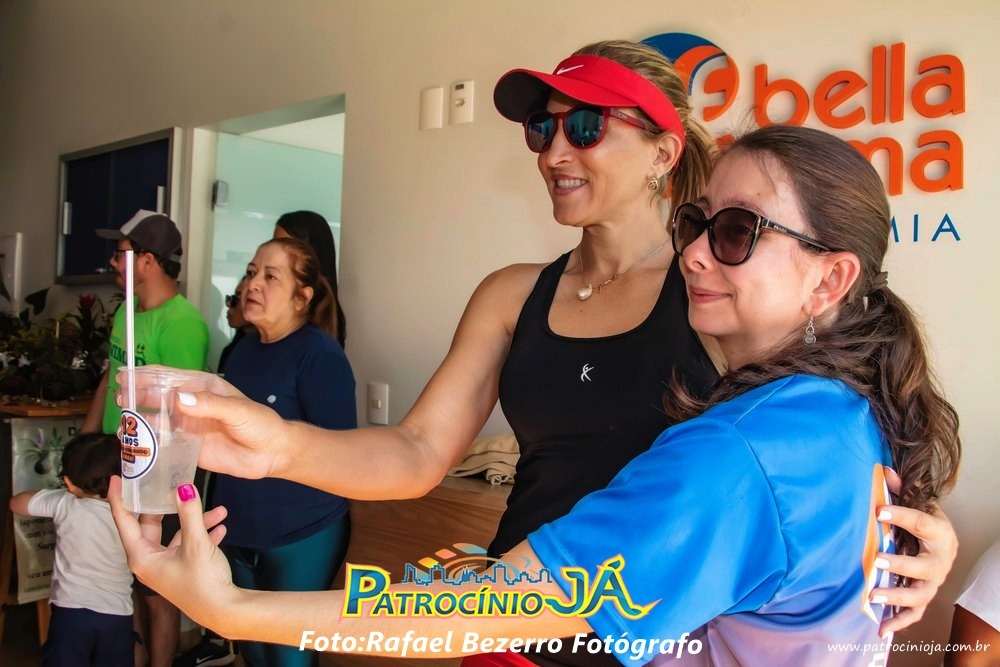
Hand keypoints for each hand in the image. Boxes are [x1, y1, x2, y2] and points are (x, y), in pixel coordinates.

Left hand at [108, 476, 239, 631]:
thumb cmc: (203, 582)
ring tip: (218, 509)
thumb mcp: (196, 544)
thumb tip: (184, 487)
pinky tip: (221, 526)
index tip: (117, 477)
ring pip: (176, 533)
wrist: (223, 611)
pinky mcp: (182, 569)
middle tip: (166, 481)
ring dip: (195, 520)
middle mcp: (149, 561)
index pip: (124, 521)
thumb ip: (189, 513)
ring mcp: (166, 566)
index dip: (120, 498)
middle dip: (165, 504)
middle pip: (150, 524)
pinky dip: (202, 533)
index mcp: (142, 556)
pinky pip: (188, 545)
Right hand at [116, 366, 289, 479]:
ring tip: (123, 425)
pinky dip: (149, 443)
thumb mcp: (237, 410)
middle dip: (138, 397)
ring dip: (139, 421)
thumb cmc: (260, 424)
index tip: (125, 376)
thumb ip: (209, 404)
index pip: (170, 377)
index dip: (147, 375)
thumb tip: (178, 397)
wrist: (273, 453)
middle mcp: (193, 405)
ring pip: (158, 420)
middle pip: (158, 397)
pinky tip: (135, 445)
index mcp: (204, 388)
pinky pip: (164, 443)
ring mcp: (189, 426)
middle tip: (121, 400)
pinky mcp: (189, 447)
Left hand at [872, 467, 957, 635]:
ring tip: (872, 596)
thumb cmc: (924, 522)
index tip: (877, 510)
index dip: (900, 516)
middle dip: (900, 565)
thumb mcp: (917, 503)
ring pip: (919, 595)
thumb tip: (883, 471)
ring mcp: (933, 582)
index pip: (921, 523)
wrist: (941, 543)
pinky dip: (900, 623)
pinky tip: (881, 629)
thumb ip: (900, 491)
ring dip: (896, 597)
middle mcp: (939, 561)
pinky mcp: (924, 597)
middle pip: (923, 567)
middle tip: (877, 561)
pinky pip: (914, 614)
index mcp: (940, 533)